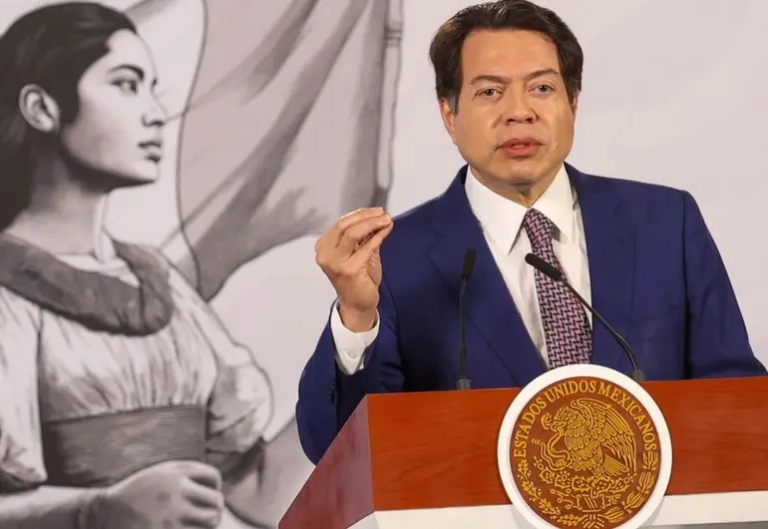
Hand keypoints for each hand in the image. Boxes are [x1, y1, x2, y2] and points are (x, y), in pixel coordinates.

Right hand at [83, 460, 224, 528]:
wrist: (106, 513)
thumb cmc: (139, 492)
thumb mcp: (161, 473)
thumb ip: (188, 473)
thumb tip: (217, 485)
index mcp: (176, 473)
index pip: (213, 477)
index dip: (214, 486)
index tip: (207, 494)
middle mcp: (176, 492)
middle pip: (217, 501)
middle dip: (215, 508)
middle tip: (208, 513)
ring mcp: (172, 516)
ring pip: (211, 521)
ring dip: (209, 523)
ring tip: (200, 523)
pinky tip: (188, 527)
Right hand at [315, 207, 392, 330]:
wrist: (358, 303)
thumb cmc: (357, 278)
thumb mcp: (358, 252)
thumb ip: (364, 235)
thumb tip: (378, 217)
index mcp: (324, 246)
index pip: (341, 223)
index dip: (360, 214)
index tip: (376, 211)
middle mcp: (325, 253)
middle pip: (345, 225)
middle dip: (366, 216)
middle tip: (383, 213)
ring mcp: (335, 262)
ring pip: (353, 233)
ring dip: (373, 223)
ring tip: (386, 220)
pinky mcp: (349, 269)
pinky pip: (366, 247)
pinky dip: (378, 236)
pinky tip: (386, 230)